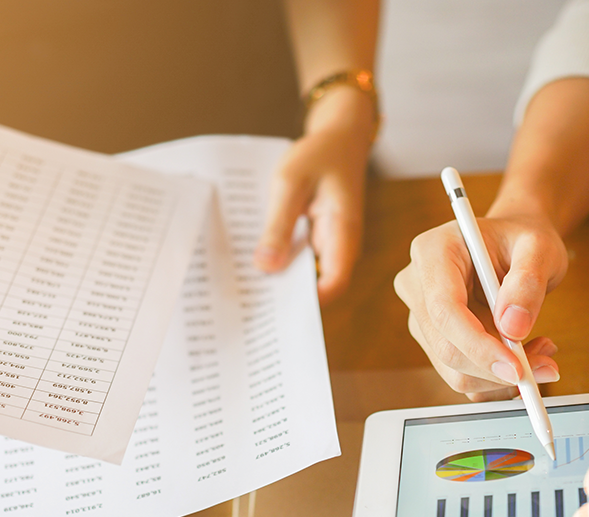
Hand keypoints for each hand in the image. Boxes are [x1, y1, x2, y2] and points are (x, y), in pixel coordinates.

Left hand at [254, 88, 372, 301]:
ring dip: (281, 275)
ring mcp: (331, 242)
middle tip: (248, 298)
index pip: (332, 285)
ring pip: (307, 272)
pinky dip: (281, 256)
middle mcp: (342, 244)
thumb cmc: (319, 155)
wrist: (340, 136)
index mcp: (343, 233)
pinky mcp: (320, 236)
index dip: (305, 303)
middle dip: (286, 294)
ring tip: (246, 281)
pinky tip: (256, 255)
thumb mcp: (290, 184)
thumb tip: (266, 267)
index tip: (270, 308)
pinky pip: (301, 256)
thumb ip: (279, 226)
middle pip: (318, 285)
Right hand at [394, 206, 567, 400]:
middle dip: (498, 368)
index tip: (517, 368)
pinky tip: (525, 355)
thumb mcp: (539, 248)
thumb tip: (513, 327)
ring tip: (542, 352)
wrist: (516, 247)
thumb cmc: (523, 240)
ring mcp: (423, 317)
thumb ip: (528, 282)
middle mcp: (418, 286)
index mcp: (433, 251)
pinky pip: (464, 376)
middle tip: (546, 367)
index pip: (444, 310)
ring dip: (502, 376)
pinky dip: (497, 378)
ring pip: (455, 370)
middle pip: (446, 348)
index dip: (478, 345)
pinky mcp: (436, 341)